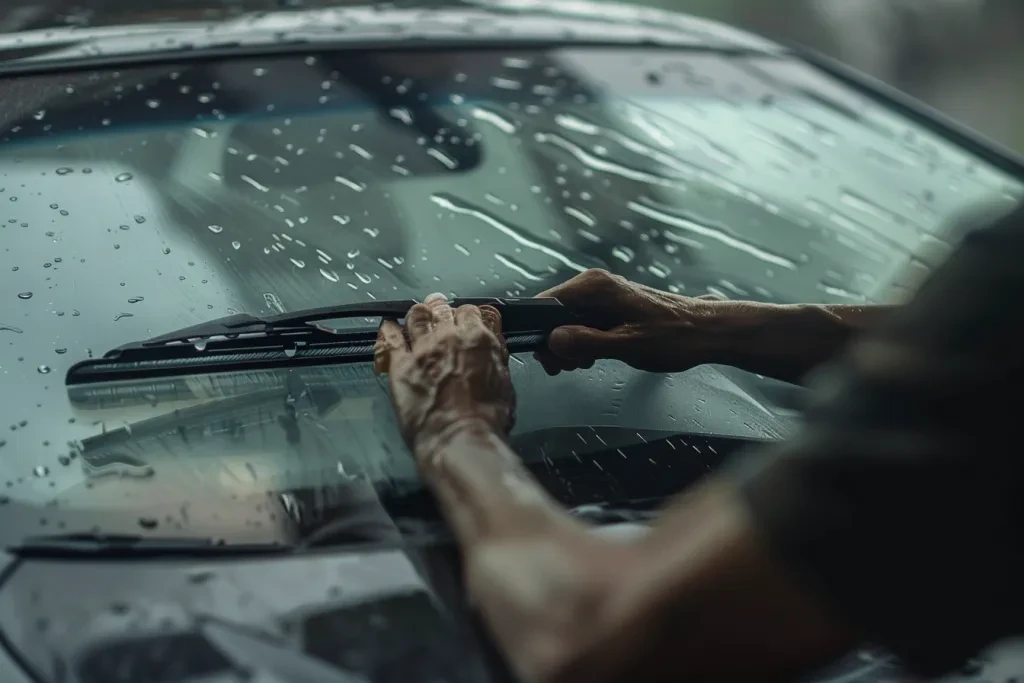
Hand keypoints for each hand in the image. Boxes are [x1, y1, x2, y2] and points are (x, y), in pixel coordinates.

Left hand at [375, 293, 515, 459]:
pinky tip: (388, 325)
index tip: (467, 318)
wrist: (458, 437)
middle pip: (443, 310)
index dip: (469, 314)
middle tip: (440, 308)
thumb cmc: (485, 419)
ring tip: (418, 313)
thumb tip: (493, 345)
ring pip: (417, 317)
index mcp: (479, 339)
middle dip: (442, 308)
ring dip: (419, 313)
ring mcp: (422, 349)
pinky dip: (389, 329)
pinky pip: (390, 339)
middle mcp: (449, 337)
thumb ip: (496, 357)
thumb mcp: (504, 383)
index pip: (473, 312)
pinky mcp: (400, 365)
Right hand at [535, 269, 727, 374]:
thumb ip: (588, 342)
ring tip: (582, 364)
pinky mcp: (611, 307)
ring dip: (567, 345)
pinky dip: (581, 341)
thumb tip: (553, 340)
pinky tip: (592, 358)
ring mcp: (603, 295)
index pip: (545, 302)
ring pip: (566, 320)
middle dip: (554, 342)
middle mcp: (595, 284)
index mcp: (595, 287)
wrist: (708, 331)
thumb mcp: (629, 345)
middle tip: (566, 368)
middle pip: (553, 312)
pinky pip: (583, 323)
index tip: (548, 358)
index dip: (540, 331)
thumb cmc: (674, 337)